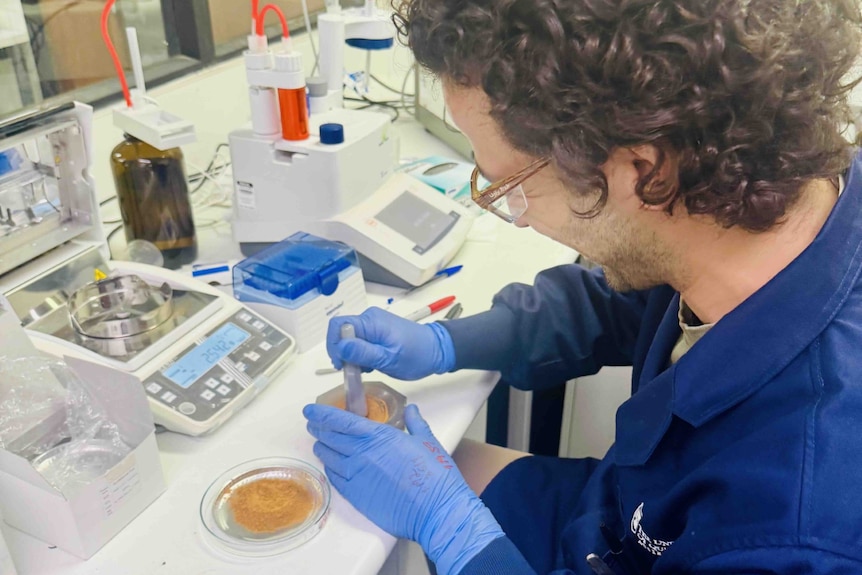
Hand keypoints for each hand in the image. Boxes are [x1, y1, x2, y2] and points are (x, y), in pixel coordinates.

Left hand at [304, 403, 503, 574]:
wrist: (435, 510)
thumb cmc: (435, 476)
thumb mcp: (428, 441)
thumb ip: (416, 423)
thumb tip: (412, 410)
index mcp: (379, 436)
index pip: (342, 421)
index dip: (323, 414)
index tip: (311, 409)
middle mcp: (362, 454)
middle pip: (331, 437)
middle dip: (319, 428)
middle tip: (313, 424)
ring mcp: (356, 476)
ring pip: (329, 458)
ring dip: (322, 448)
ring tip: (319, 443)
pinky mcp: (356, 495)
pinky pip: (334, 479)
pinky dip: (329, 469)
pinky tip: (330, 465)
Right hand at [326, 307, 455, 379]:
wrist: (437, 351)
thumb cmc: (416, 356)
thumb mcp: (389, 358)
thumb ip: (363, 352)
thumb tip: (340, 347)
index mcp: (371, 322)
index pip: (338, 325)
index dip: (333, 345)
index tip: (342, 364)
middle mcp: (369, 319)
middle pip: (342, 333)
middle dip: (343, 353)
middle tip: (354, 370)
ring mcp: (373, 325)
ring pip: (350, 339)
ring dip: (352, 356)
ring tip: (367, 369)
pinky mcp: (377, 332)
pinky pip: (360, 342)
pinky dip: (360, 355)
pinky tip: (372, 364)